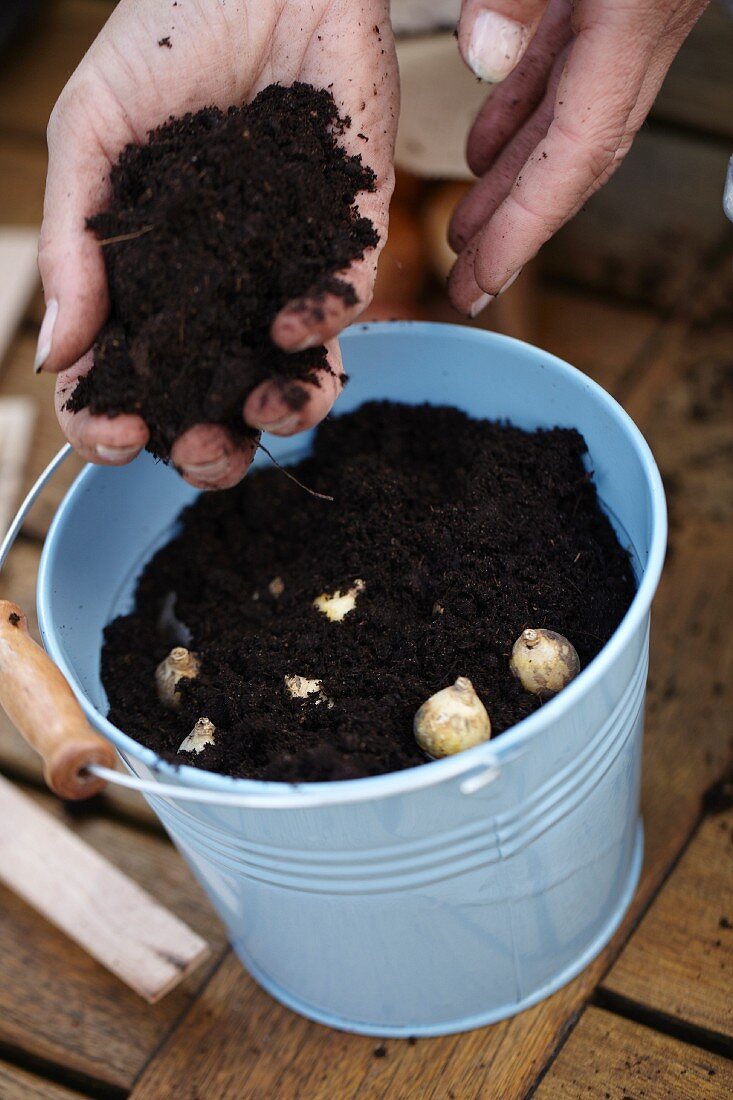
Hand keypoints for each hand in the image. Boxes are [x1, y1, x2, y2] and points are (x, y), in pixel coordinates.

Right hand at [39, 0, 397, 487]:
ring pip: (291, 370)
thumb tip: (56, 357)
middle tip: (204, 455)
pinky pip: (344, 297)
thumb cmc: (161, 35)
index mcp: (147, 276)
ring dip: (283, 412)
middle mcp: (217, 286)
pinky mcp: (348, 226)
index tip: (115, 436)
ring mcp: (284, 263)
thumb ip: (72, 246)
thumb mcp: (91, 137)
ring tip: (266, 413)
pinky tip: (296, 328)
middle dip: (211, 446)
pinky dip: (323, 324)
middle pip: (215, 398)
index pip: (127, 373)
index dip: (114, 420)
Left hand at [449, 0, 707, 315]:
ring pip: (566, 124)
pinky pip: (562, 70)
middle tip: (467, 285)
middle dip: (517, 230)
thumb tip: (481, 54)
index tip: (485, 280)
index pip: (577, 153)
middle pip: (572, 161)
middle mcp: (640, 37)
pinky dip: (522, 114)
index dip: (528, 226)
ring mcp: (631, 21)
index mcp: (636, 20)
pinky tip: (484, 149)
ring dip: (514, 182)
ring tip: (465, 234)